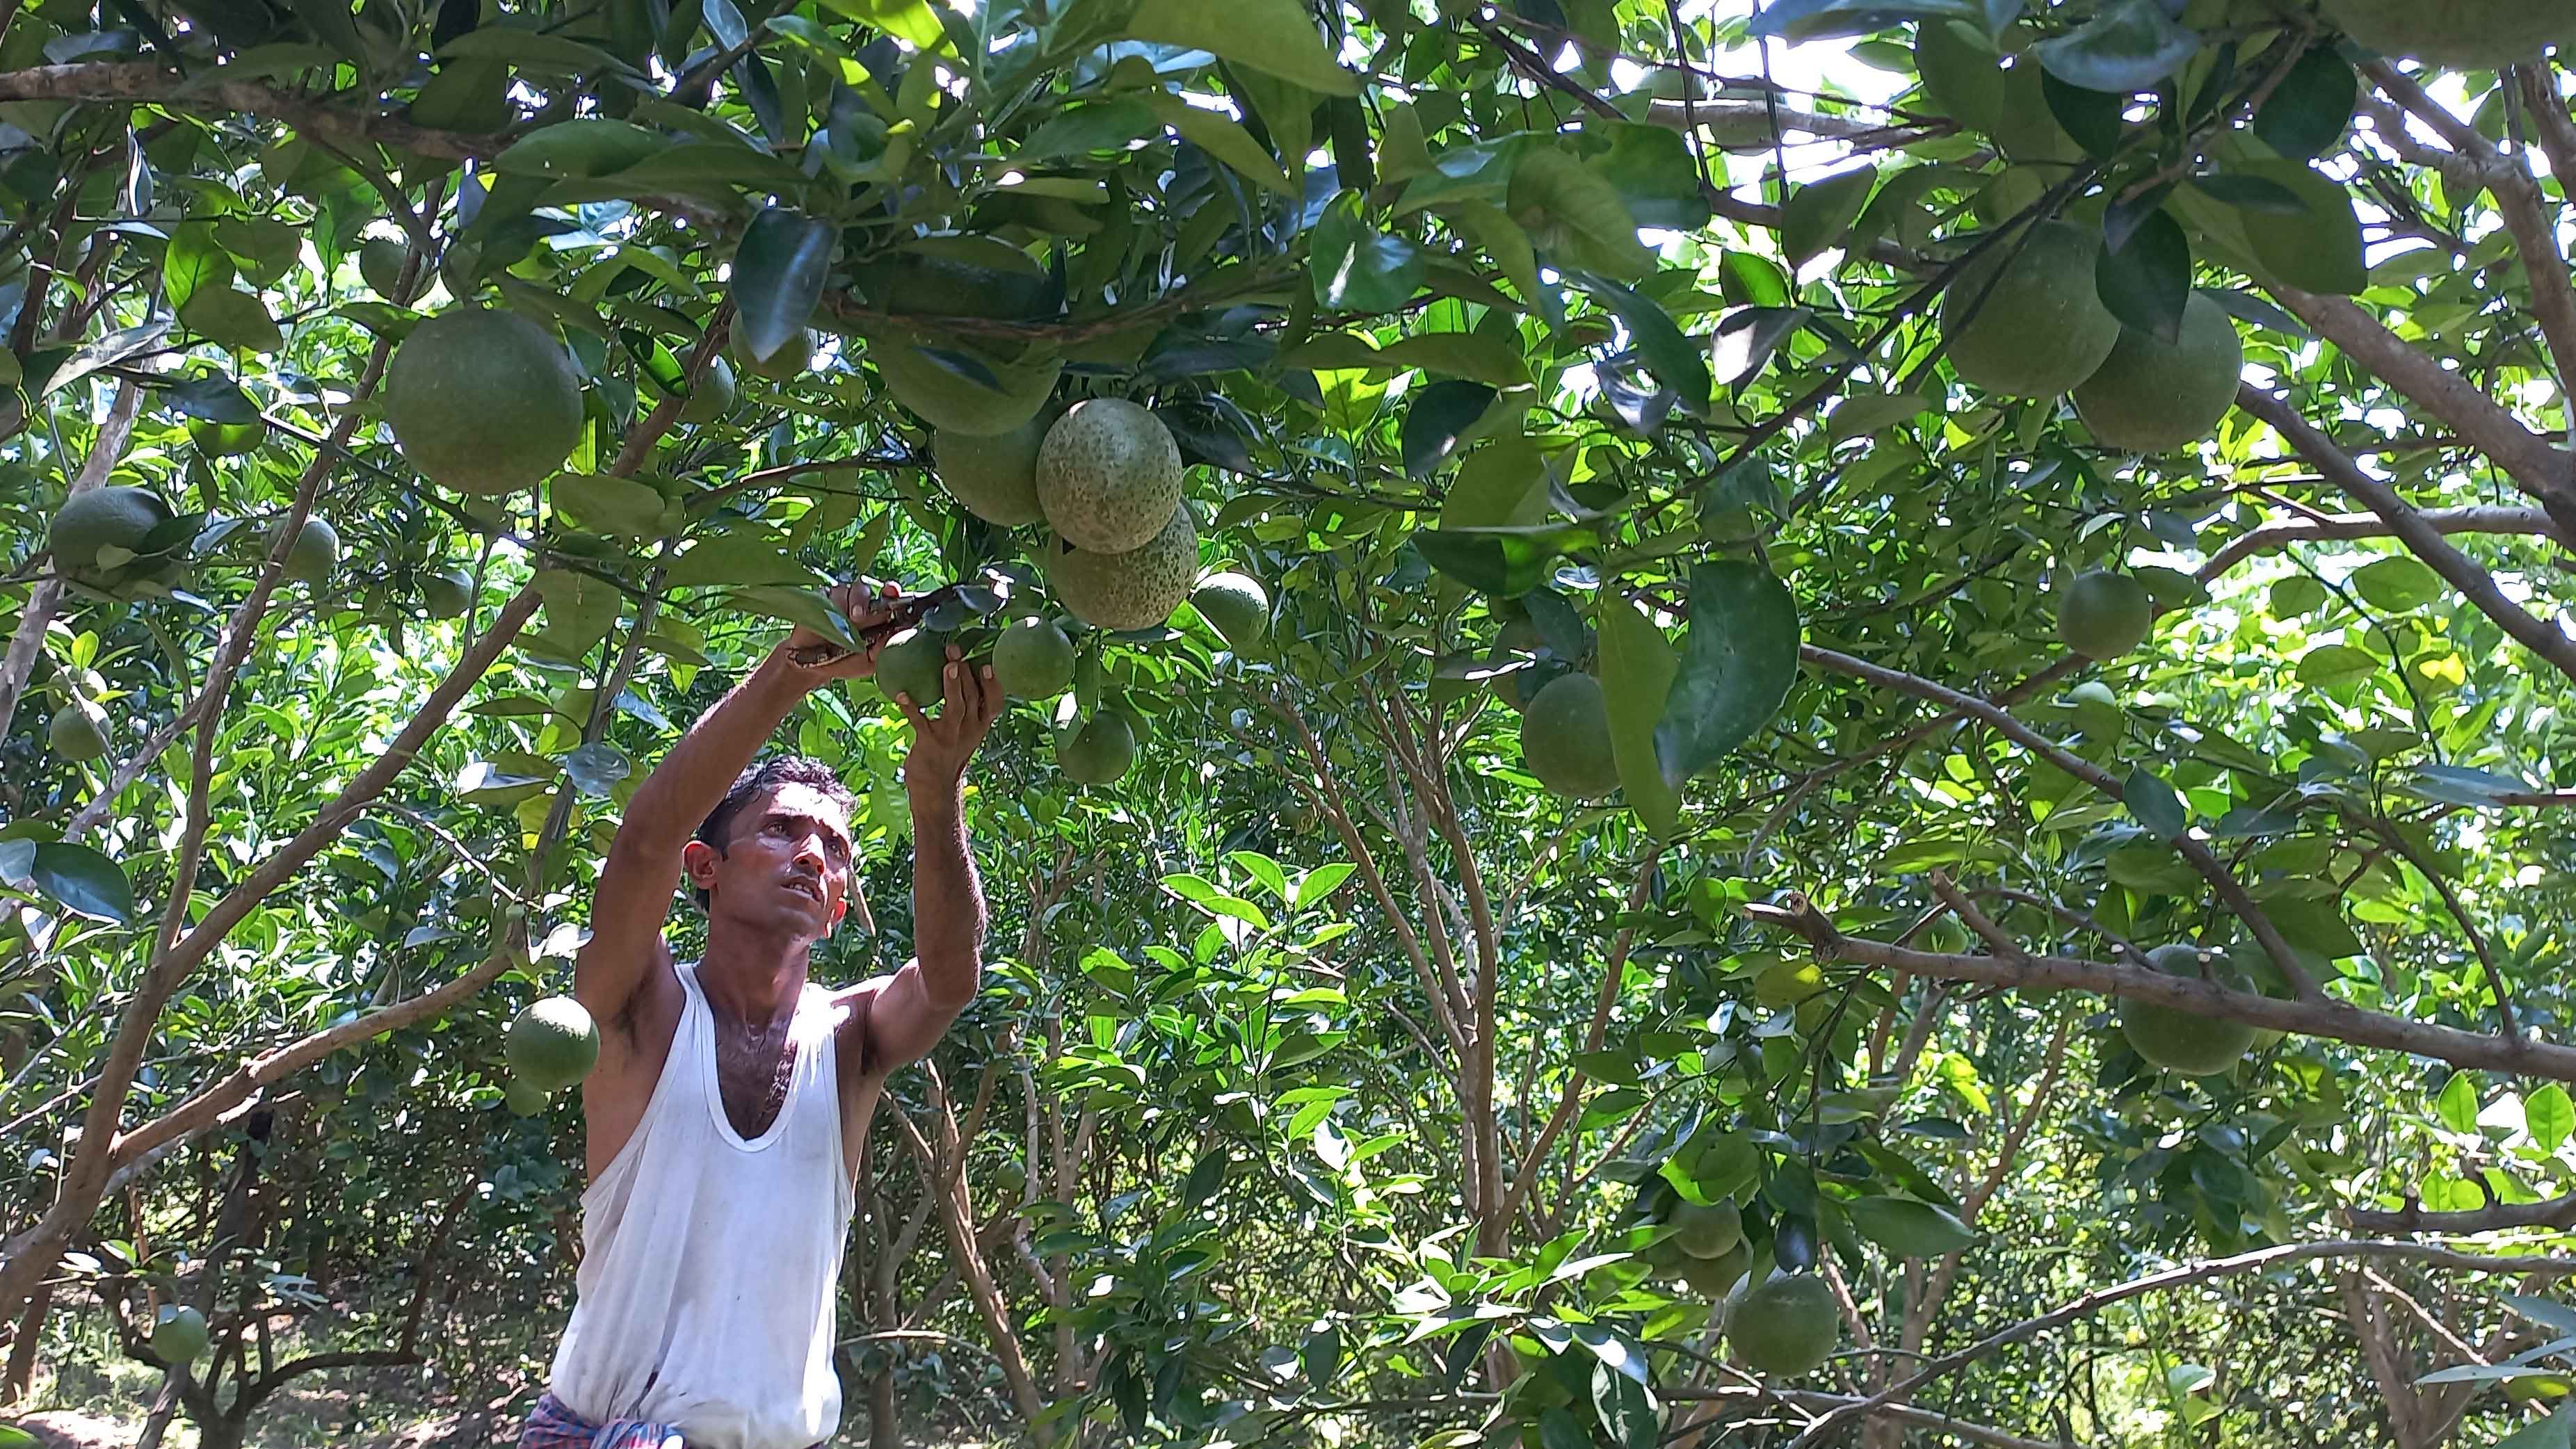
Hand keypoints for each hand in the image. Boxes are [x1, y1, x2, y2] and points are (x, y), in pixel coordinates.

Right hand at [779, 578, 902, 682]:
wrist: (811, 666)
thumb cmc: (844, 663)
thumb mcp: (868, 663)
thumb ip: (883, 649)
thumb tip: (899, 635)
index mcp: (876, 618)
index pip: (888, 598)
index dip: (891, 592)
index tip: (891, 591)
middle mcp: (860, 605)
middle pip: (865, 590)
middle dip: (863, 600)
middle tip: (858, 617)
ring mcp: (841, 600)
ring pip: (846, 590)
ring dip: (844, 604)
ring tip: (840, 623)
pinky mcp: (822, 599)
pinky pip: (827, 592)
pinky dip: (828, 603)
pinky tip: (826, 618)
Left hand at [896, 643, 1000, 789]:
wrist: (935, 787)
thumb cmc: (948, 753)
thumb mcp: (966, 733)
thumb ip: (967, 710)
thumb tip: (959, 675)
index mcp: (980, 726)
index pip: (993, 703)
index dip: (992, 684)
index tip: (987, 664)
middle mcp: (969, 730)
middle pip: (972, 697)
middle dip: (965, 672)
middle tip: (954, 649)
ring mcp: (950, 736)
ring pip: (955, 707)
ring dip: (951, 686)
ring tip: (947, 666)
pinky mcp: (930, 742)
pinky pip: (920, 721)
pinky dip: (910, 707)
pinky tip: (901, 695)